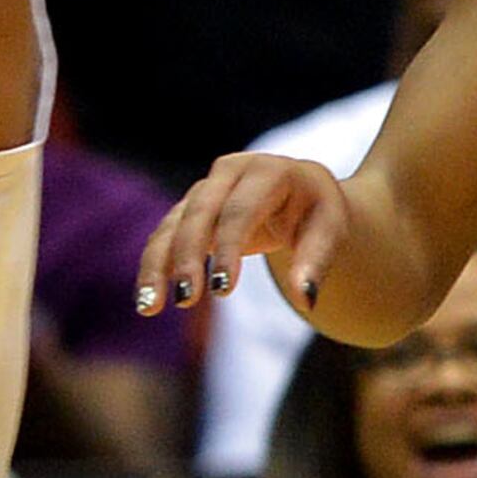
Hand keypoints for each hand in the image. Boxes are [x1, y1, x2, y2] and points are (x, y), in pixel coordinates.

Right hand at [136, 154, 352, 317]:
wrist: (300, 190)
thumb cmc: (317, 211)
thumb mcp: (329, 229)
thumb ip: (316, 261)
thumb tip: (306, 300)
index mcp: (267, 171)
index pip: (240, 211)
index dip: (229, 250)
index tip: (223, 290)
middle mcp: (228, 173)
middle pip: (199, 215)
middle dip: (187, 258)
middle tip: (185, 300)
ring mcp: (204, 189)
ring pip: (172, 225)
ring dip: (157, 265)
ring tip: (149, 306)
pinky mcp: (189, 209)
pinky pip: (164, 236)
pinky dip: (154, 266)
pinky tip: (147, 299)